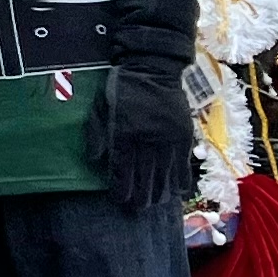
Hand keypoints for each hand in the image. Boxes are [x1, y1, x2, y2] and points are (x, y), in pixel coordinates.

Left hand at [89, 65, 200, 217]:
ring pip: (165, 173)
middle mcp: (147, 138)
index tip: (119, 200)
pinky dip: (181, 178)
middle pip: (144, 176)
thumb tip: (94, 159)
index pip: (122, 168)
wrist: (153, 67)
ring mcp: (168, 137)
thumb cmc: (122, 88)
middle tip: (137, 210)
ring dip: (160, 192)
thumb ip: (97, 133)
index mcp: (124, 132)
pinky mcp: (183, 134)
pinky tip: (178, 191)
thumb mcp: (101, 107)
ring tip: (156, 204)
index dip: (121, 187)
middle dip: (140, 196)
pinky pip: (184, 163)